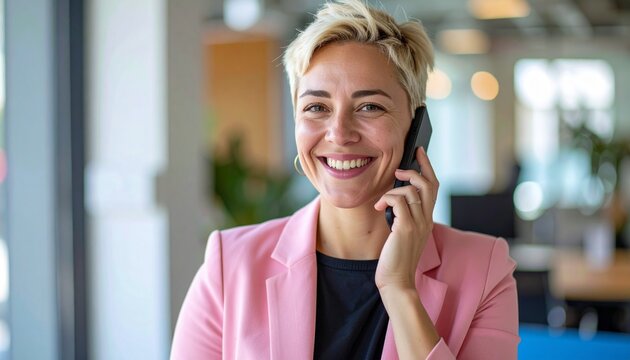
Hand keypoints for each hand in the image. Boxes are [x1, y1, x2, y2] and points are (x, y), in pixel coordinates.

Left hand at [373, 147, 438, 291]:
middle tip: (398, 169)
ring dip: (394, 190)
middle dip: (415, 169)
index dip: (427, 167)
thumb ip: (403, 214)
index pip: (434, 186)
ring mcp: (419, 224)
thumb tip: (393, 195)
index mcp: (427, 219)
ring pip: (413, 190)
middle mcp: (427, 219)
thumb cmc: (395, 257)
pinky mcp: (406, 228)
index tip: (419, 152)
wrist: (396, 281)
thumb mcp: (402, 231)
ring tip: (382, 202)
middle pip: (429, 183)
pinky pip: (399, 201)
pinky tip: (379, 208)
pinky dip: (387, 199)